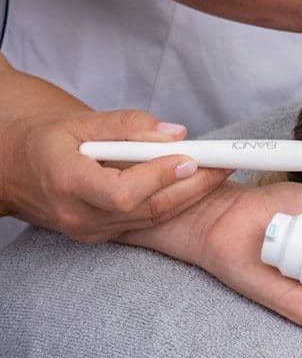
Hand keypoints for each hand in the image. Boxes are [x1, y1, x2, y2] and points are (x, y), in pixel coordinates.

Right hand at [0, 109, 231, 242]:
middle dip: (192, 187)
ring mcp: (87, 231)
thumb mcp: (80, 121)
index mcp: (66, 182)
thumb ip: (128, 125)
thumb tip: (176, 133)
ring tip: (221, 170)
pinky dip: (172, 203)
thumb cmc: (48, 140)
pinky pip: (144, 223)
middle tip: (225, 164)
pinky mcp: (99, 236)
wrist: (15, 169)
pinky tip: (195, 184)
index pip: (122, 192)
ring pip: (150, 219)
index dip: (159, 178)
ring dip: (190, 196)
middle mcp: (76, 214)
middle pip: (145, 210)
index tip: (190, 157)